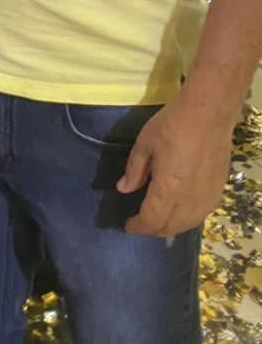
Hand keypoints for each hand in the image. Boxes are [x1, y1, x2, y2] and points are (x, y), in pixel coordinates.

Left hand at [118, 95, 233, 235]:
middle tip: (140, 224)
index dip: (139, 226)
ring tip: (157, 221)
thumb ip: (135, 169)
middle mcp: (190, 199)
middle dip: (153, 229)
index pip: (152, 219)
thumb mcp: (144, 143)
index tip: (128, 226)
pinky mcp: (218, 190)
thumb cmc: (172, 125)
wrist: (209, 114)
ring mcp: (207, 197)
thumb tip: (124, 189)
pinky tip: (179, 212)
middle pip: (171, 227)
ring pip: (188, 224)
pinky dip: (186, 219)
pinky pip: (201, 215)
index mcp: (169, 189)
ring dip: (171, 226)